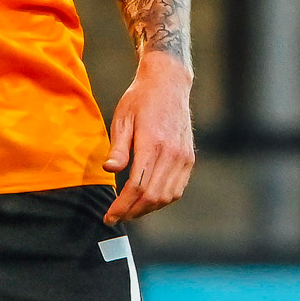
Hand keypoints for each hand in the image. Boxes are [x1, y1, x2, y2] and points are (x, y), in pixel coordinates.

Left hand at [102, 51, 194, 222]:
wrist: (168, 83)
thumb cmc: (140, 99)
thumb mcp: (122, 118)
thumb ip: (118, 147)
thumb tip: (111, 170)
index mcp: (153, 144)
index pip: (138, 187)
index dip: (123, 206)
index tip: (109, 216)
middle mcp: (172, 154)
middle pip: (153, 197)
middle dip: (132, 212)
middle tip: (116, 217)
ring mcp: (183, 157)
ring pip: (167, 196)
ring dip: (148, 209)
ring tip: (129, 211)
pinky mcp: (189, 158)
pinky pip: (177, 188)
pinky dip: (162, 199)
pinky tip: (147, 200)